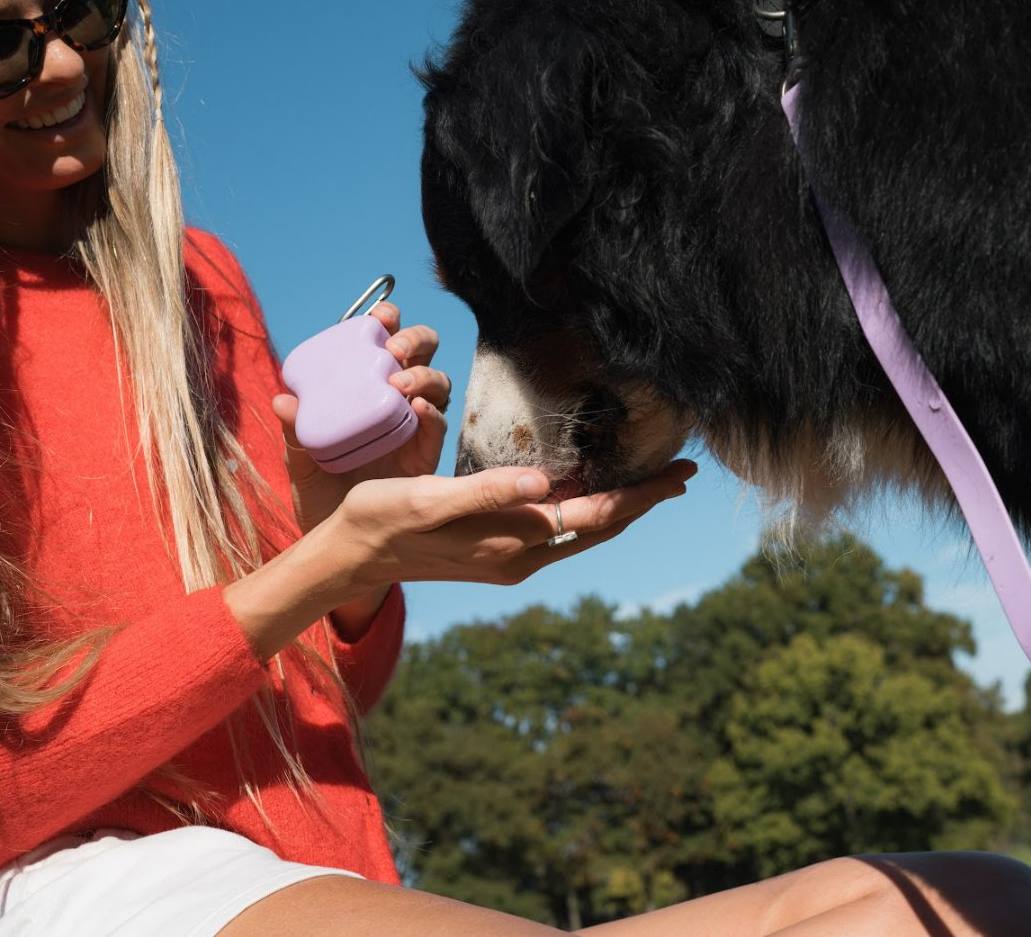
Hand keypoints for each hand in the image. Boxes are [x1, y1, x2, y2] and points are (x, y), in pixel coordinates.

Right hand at [224, 459, 697, 659]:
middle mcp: (522, 556)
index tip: (679, 474)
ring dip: (619, 505)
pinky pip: (559, 530)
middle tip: (681, 472)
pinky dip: (586, 508)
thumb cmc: (383, 519)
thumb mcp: (430, 500)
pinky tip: (589, 491)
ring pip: (582, 530)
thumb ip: (488, 492)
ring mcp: (511, 558)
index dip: (641, 495)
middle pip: (599, 525)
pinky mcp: (498, 552)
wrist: (349, 558)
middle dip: (643, 499)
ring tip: (650, 482)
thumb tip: (546, 485)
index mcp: (514, 542)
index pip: (595, 515)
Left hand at [273, 300, 451, 532]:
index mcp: (364, 389)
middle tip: (394, 351)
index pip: (385, 341)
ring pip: (437, 385)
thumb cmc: (318, 493)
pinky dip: (432, 415)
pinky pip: (437, 428)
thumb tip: (282, 401)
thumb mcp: (300, 461)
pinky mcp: (425, 458)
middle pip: (422, 354)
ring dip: (424, 375)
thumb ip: (294, 433)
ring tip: (401, 384)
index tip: (381, 315)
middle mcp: (394, 402)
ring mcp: (413, 429)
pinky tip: (416, 412)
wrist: (335, 542)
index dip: (389, 320)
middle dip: (415, 341)